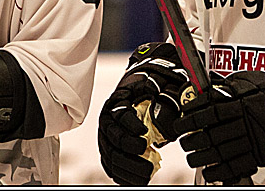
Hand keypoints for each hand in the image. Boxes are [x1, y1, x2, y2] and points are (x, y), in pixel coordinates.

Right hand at [98, 42, 189, 184]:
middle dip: (129, 150)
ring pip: (111, 156)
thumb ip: (158, 91)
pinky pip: (111, 167)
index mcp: (117, 102)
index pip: (120, 115)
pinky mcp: (110, 151)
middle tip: (146, 152)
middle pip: (113, 139)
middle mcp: (108, 120)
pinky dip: (124, 176)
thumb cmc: (149, 90)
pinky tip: (139, 179)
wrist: (139, 95)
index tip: (144, 134)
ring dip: (128, 167)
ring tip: (147, 171)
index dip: (131, 125)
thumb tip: (158, 101)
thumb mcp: (155, 84)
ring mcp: (107, 138)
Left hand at [174, 71, 264, 183]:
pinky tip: (210, 171)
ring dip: (201, 157)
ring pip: (219, 152)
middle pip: (210, 134)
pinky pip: (235, 166)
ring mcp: (250, 140)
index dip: (191, 118)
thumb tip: (212, 86)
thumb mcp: (250, 80)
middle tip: (183, 141)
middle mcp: (242, 123)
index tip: (182, 122)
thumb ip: (231, 85)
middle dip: (192, 140)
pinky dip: (220, 171)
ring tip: (192, 158)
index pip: (207, 111)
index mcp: (239, 103)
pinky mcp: (258, 155)